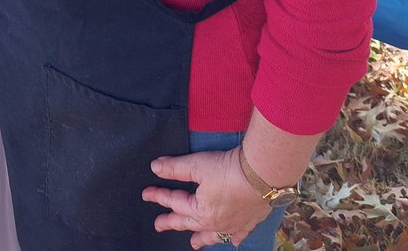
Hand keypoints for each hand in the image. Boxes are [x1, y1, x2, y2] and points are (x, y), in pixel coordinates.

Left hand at [142, 148, 270, 248]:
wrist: (261, 176)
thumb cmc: (228, 169)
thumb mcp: (196, 165)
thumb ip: (175, 168)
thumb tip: (155, 167)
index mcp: (200, 211)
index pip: (175, 202)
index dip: (159, 196)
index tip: (146, 194)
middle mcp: (214, 223)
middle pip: (189, 223)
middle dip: (172, 222)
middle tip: (159, 226)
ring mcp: (232, 225)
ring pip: (212, 235)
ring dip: (201, 239)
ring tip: (193, 245)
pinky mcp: (249, 221)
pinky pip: (238, 235)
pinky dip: (233, 239)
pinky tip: (233, 242)